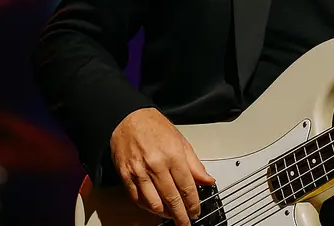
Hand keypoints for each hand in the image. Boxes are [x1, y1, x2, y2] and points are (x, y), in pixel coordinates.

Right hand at [110, 107, 215, 225]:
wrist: (127, 118)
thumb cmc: (154, 127)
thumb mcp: (181, 141)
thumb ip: (195, 164)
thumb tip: (207, 180)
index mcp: (173, 155)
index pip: (187, 187)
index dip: (193, 203)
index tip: (196, 211)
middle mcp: (156, 165)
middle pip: (171, 198)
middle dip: (181, 215)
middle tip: (186, 222)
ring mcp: (139, 171)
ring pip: (154, 203)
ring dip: (165, 213)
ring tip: (172, 215)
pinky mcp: (125, 175)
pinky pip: (137, 198)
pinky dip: (147, 207)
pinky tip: (155, 208)